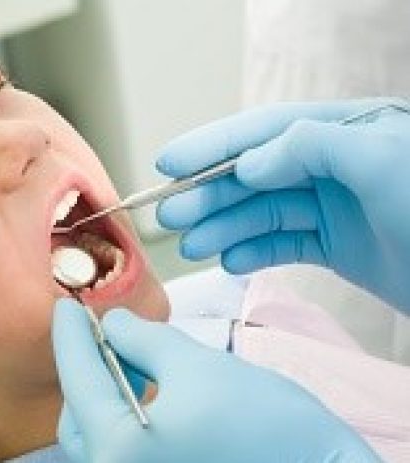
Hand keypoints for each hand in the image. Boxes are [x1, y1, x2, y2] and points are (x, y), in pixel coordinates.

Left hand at [52, 298, 379, 462]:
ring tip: (128, 352)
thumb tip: (113, 325)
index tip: (65, 306)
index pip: (77, 381)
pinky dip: (124, 412)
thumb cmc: (265, 422)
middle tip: (98, 327)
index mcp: (118, 449)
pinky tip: (144, 385)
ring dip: (105, 389)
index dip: (69, 337)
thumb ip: (143, 340)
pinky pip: (122, 446)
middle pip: (79, 414)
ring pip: (98, 433)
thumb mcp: (196, 365)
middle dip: (85, 366)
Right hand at [156, 98, 409, 312]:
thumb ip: (310, 145)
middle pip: (255, 175)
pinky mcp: (338, 245)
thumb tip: (249, 163)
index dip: (212, 145)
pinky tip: (232, 260)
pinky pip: (283, 244)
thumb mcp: (380, 158)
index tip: (169, 162)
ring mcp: (335, 206)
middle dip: (209, 194)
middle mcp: (333, 165)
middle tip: (170, 215)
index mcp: (344, 131)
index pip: (264, 130)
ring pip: (263, 212)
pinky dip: (254, 252)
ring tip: (193, 245)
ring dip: (224, 227)